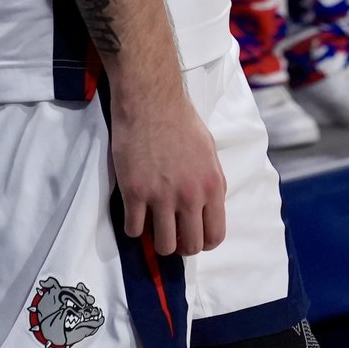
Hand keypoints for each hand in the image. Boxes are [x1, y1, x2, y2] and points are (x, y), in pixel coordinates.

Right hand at [111, 86, 226, 257]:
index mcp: (212, 186)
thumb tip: (206, 206)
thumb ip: (210, 182)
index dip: (203, 242)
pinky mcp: (135, 192)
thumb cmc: (181, 120)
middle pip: (189, 247)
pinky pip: (134, 229)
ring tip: (152, 227)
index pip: (215, 236)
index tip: (191, 236)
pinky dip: (133, 228)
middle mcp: (190, 196)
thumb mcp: (209, 152)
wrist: (151, 100)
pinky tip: (134, 214)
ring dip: (157, 242)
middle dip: (180, 246)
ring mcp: (161, 197)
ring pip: (162, 246)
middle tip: (170, 234)